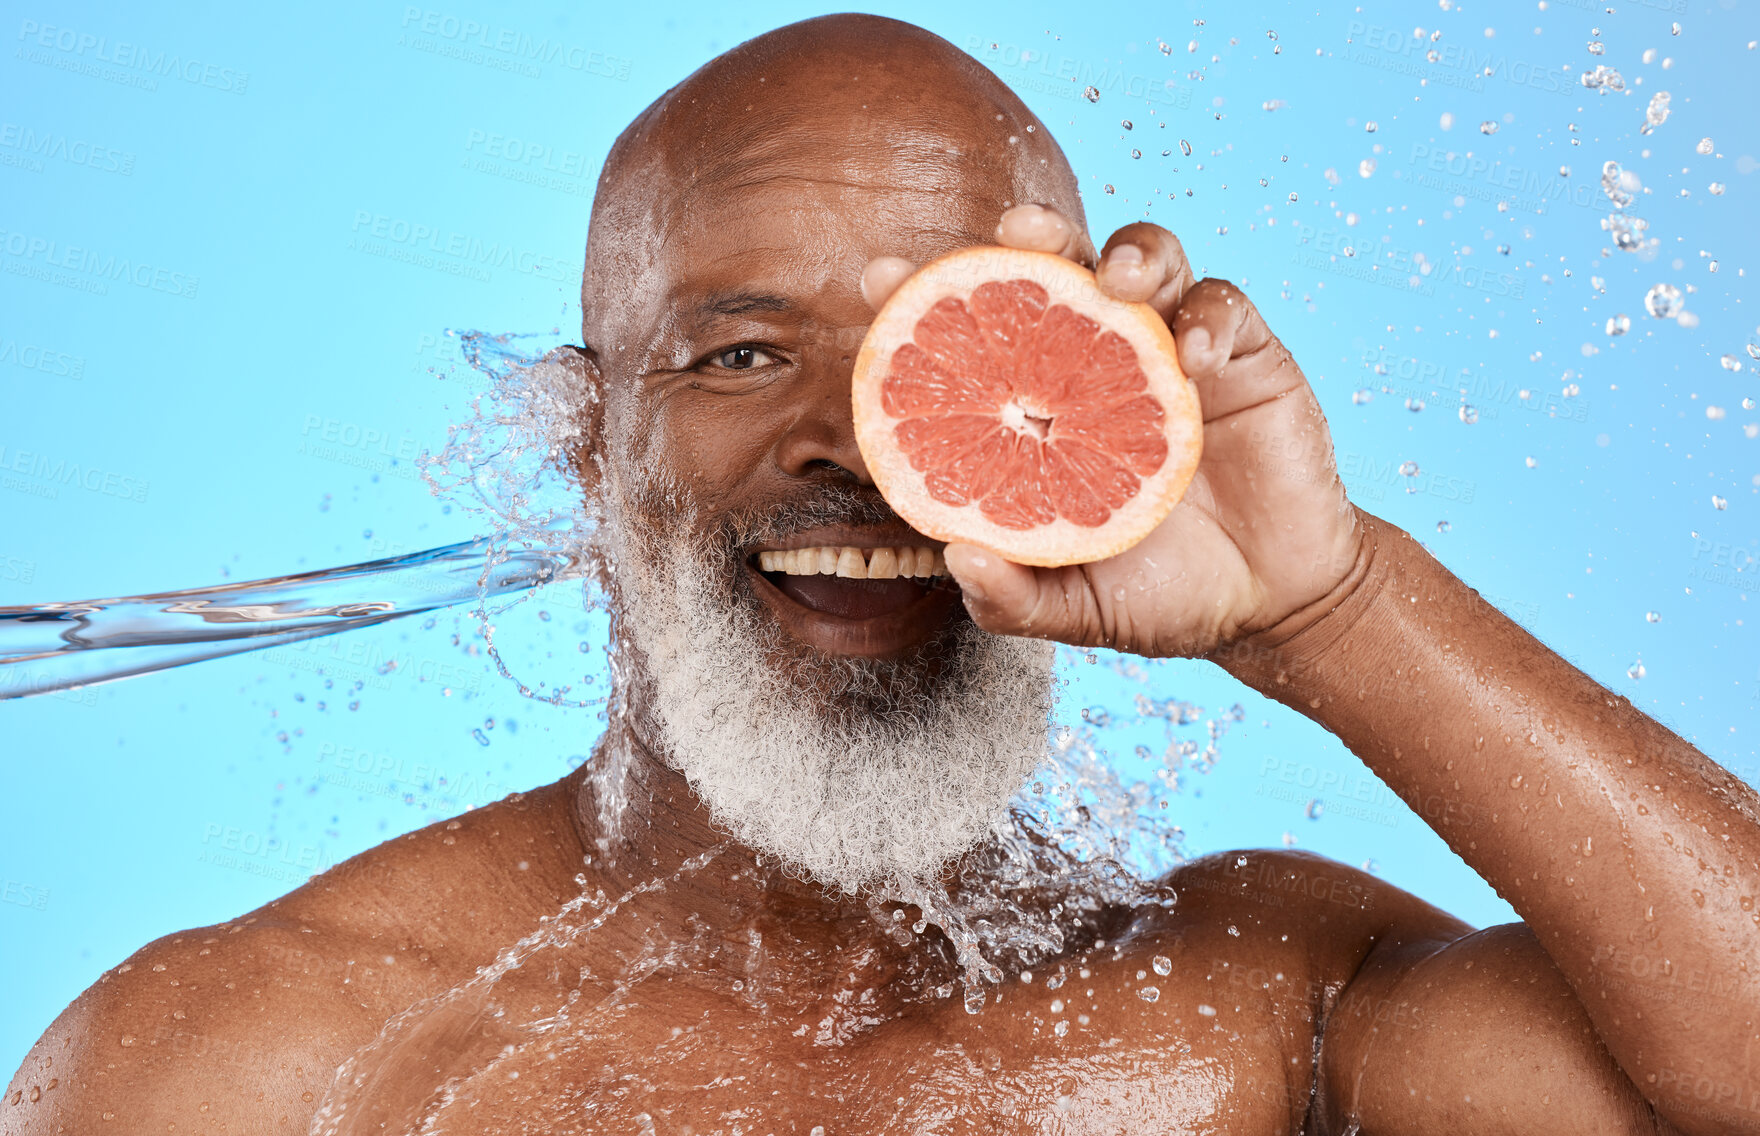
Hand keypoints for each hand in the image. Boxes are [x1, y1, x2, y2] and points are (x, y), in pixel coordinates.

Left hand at [861, 205, 1363, 658]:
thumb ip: (1013, 597)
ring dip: (1129, 254)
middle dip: (1029, 235)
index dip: (928, 294)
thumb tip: (956, 557)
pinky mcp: (1244, 355)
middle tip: (1011, 231)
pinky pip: (1224, 306)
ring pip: (1145, 260)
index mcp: (1039, 405)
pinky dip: (1208, 318)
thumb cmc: (1158, 596)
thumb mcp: (1074, 610)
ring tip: (1115, 280)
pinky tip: (1196, 358)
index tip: (881, 277)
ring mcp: (1168, 349)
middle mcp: (1097, 359)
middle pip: (1057, 266)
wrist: (1271, 603)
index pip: (977, 332)